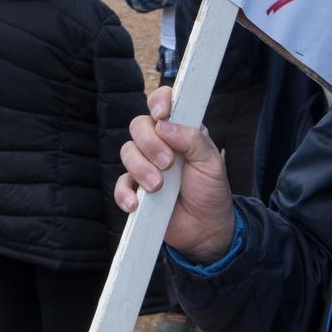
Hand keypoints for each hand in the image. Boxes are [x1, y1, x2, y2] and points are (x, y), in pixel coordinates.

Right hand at [115, 86, 236, 261]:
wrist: (206, 229)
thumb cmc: (210, 190)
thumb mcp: (211, 162)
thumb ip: (193, 139)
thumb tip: (165, 125)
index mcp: (180, 130)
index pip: (162, 103)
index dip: (159, 102)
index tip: (162, 114)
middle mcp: (159, 144)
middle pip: (138, 126)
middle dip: (150, 143)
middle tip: (168, 163)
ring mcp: (145, 166)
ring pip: (127, 152)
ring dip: (140, 168)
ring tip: (159, 187)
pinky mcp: (135, 189)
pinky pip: (120, 184)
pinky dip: (125, 193)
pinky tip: (138, 203)